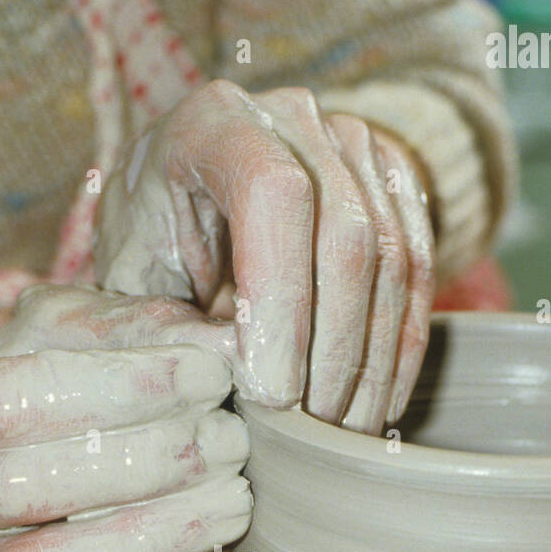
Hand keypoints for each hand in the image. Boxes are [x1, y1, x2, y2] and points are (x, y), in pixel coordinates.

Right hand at [0, 286, 250, 551]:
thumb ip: (125, 327)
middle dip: (142, 457)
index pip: (7, 396)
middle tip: (229, 433)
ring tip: (234, 481)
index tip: (206, 370)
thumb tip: (219, 342)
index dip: (116, 387)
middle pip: (21, 485)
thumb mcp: (56, 328)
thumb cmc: (23, 371)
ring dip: (153, 520)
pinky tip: (217, 522)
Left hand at [94, 81, 434, 433]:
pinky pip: (417, 272)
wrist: (186, 196)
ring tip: (341, 433)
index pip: (274, 196)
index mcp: (215, 123)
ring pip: (392, 261)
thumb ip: (177, 321)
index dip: (281, 302)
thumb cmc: (150, 245)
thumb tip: (247, 379)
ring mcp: (355, 144)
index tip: (272, 394)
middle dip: (333, 353)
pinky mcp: (394, 182)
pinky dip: (400, 350)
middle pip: (347, 236)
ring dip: (372, 364)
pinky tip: (376, 407)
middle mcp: (296, 118)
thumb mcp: (133, 282)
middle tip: (310, 431)